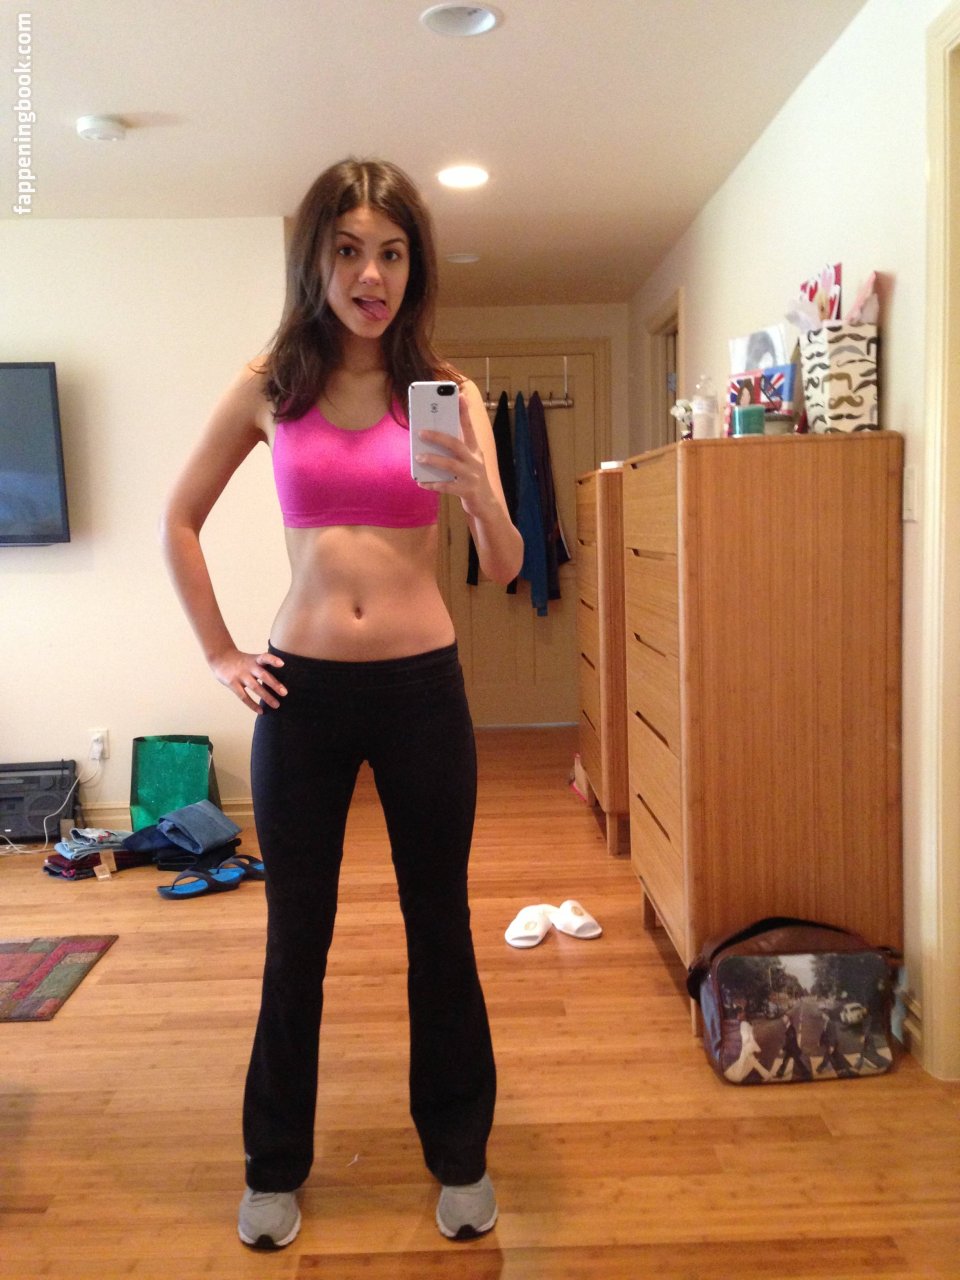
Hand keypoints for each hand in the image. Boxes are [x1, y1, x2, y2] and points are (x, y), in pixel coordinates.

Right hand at [210, 648, 286, 714]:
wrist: (220, 657)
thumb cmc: (242, 661)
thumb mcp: (252, 659)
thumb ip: (264, 667)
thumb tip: (280, 681)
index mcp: (255, 660)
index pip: (265, 657)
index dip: (273, 660)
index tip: (282, 664)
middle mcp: (249, 667)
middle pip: (263, 675)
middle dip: (274, 684)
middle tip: (285, 693)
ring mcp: (240, 675)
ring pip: (255, 687)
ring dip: (267, 697)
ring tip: (276, 705)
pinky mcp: (232, 683)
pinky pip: (243, 696)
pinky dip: (252, 705)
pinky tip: (261, 711)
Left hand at [414, 391, 497, 518]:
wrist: (487, 505)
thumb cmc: (472, 480)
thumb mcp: (468, 462)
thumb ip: (454, 452)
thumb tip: (431, 440)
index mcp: (475, 450)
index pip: (469, 428)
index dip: (465, 412)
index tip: (460, 395)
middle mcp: (475, 461)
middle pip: (456, 444)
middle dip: (438, 436)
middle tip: (421, 432)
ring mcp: (473, 476)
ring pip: (451, 464)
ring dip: (433, 459)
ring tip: (418, 456)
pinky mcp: (468, 491)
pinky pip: (448, 486)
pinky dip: (433, 484)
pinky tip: (421, 482)